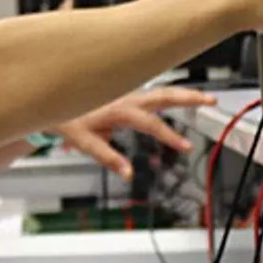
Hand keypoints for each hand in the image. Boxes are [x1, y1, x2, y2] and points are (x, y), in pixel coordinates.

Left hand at [56, 87, 217, 178]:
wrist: (52, 98)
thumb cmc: (66, 118)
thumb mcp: (84, 142)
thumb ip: (108, 157)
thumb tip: (128, 173)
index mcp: (119, 109)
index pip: (151, 123)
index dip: (169, 135)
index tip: (185, 145)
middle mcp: (126, 97)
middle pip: (164, 94)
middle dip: (189, 96)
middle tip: (210, 100)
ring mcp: (127, 92)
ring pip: (160, 90)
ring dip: (183, 93)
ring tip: (204, 97)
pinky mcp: (125, 93)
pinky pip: (151, 91)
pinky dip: (169, 93)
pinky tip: (180, 96)